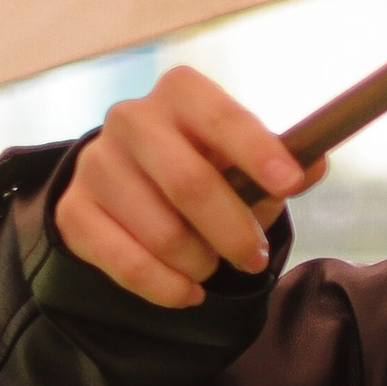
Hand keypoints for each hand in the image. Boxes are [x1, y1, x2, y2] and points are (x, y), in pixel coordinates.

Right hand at [52, 67, 321, 308]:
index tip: (290, 183)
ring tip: (212, 264)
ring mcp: (96, 165)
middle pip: (188, 183)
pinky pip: (127, 264)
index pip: (219, 116)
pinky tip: (188, 291)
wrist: (134, 187)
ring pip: (161, 233)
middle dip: (232, 231)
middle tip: (254, 257)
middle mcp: (131, 119)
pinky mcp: (74, 211)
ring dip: (201, 263)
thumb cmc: (206, 167)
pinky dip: (168, 288)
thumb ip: (284, 162)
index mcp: (180, 93)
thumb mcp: (248, 160)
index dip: (256, 150)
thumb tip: (312, 164)